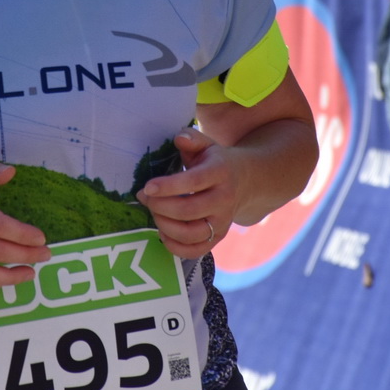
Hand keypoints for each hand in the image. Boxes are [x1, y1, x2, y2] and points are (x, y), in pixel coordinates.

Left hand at [136, 128, 238, 258]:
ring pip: (190, 234)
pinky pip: (195, 250)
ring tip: (153, 212)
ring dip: (164, 226)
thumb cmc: (215, 161)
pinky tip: (163, 232)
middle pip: (188, 211)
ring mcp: (223, 222)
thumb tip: (179, 138)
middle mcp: (224, 200)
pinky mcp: (218, 237)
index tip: (147, 187)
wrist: (245, 181)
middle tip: (144, 197)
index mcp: (220, 173)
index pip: (194, 182)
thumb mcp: (206, 144)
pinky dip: (174, 246)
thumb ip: (191, 139)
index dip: (168, 187)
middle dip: (160, 206)